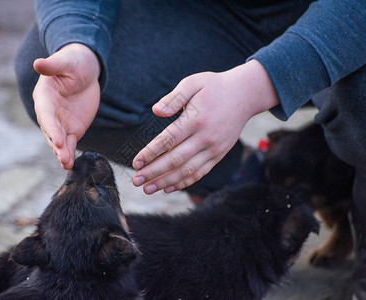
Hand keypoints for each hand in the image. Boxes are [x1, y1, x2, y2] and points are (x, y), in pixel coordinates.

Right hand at [33, 43, 100, 168]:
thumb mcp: (65, 61)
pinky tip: (70, 165)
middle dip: (57, 145)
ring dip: (62, 153)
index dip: (51, 128)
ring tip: (67, 164)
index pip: (46, 115)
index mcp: (44, 97)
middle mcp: (49, 113)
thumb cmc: (73, 62)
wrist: (85, 70)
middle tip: (63, 157)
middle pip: (51, 132)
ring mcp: (60, 123)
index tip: (57, 139)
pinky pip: (70, 143)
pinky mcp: (72, 129)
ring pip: (59, 141)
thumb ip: (52, 66)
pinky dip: (70, 153)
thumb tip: (38, 63)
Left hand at [132, 60, 278, 193]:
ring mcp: (214, 148)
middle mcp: (205, 137)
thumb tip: (156, 111)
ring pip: (187, 170)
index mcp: (195, 120)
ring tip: (147, 189)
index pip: (168, 141)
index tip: (135, 163)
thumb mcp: (193, 83)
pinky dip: (184, 182)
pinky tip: (168, 187)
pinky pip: (200, 172)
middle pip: (175, 160)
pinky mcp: (219, 154)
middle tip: (136, 180)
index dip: (150, 154)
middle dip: (153, 172)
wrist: (245, 95)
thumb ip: (174, 98)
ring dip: (166, 182)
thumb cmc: (214, 87)